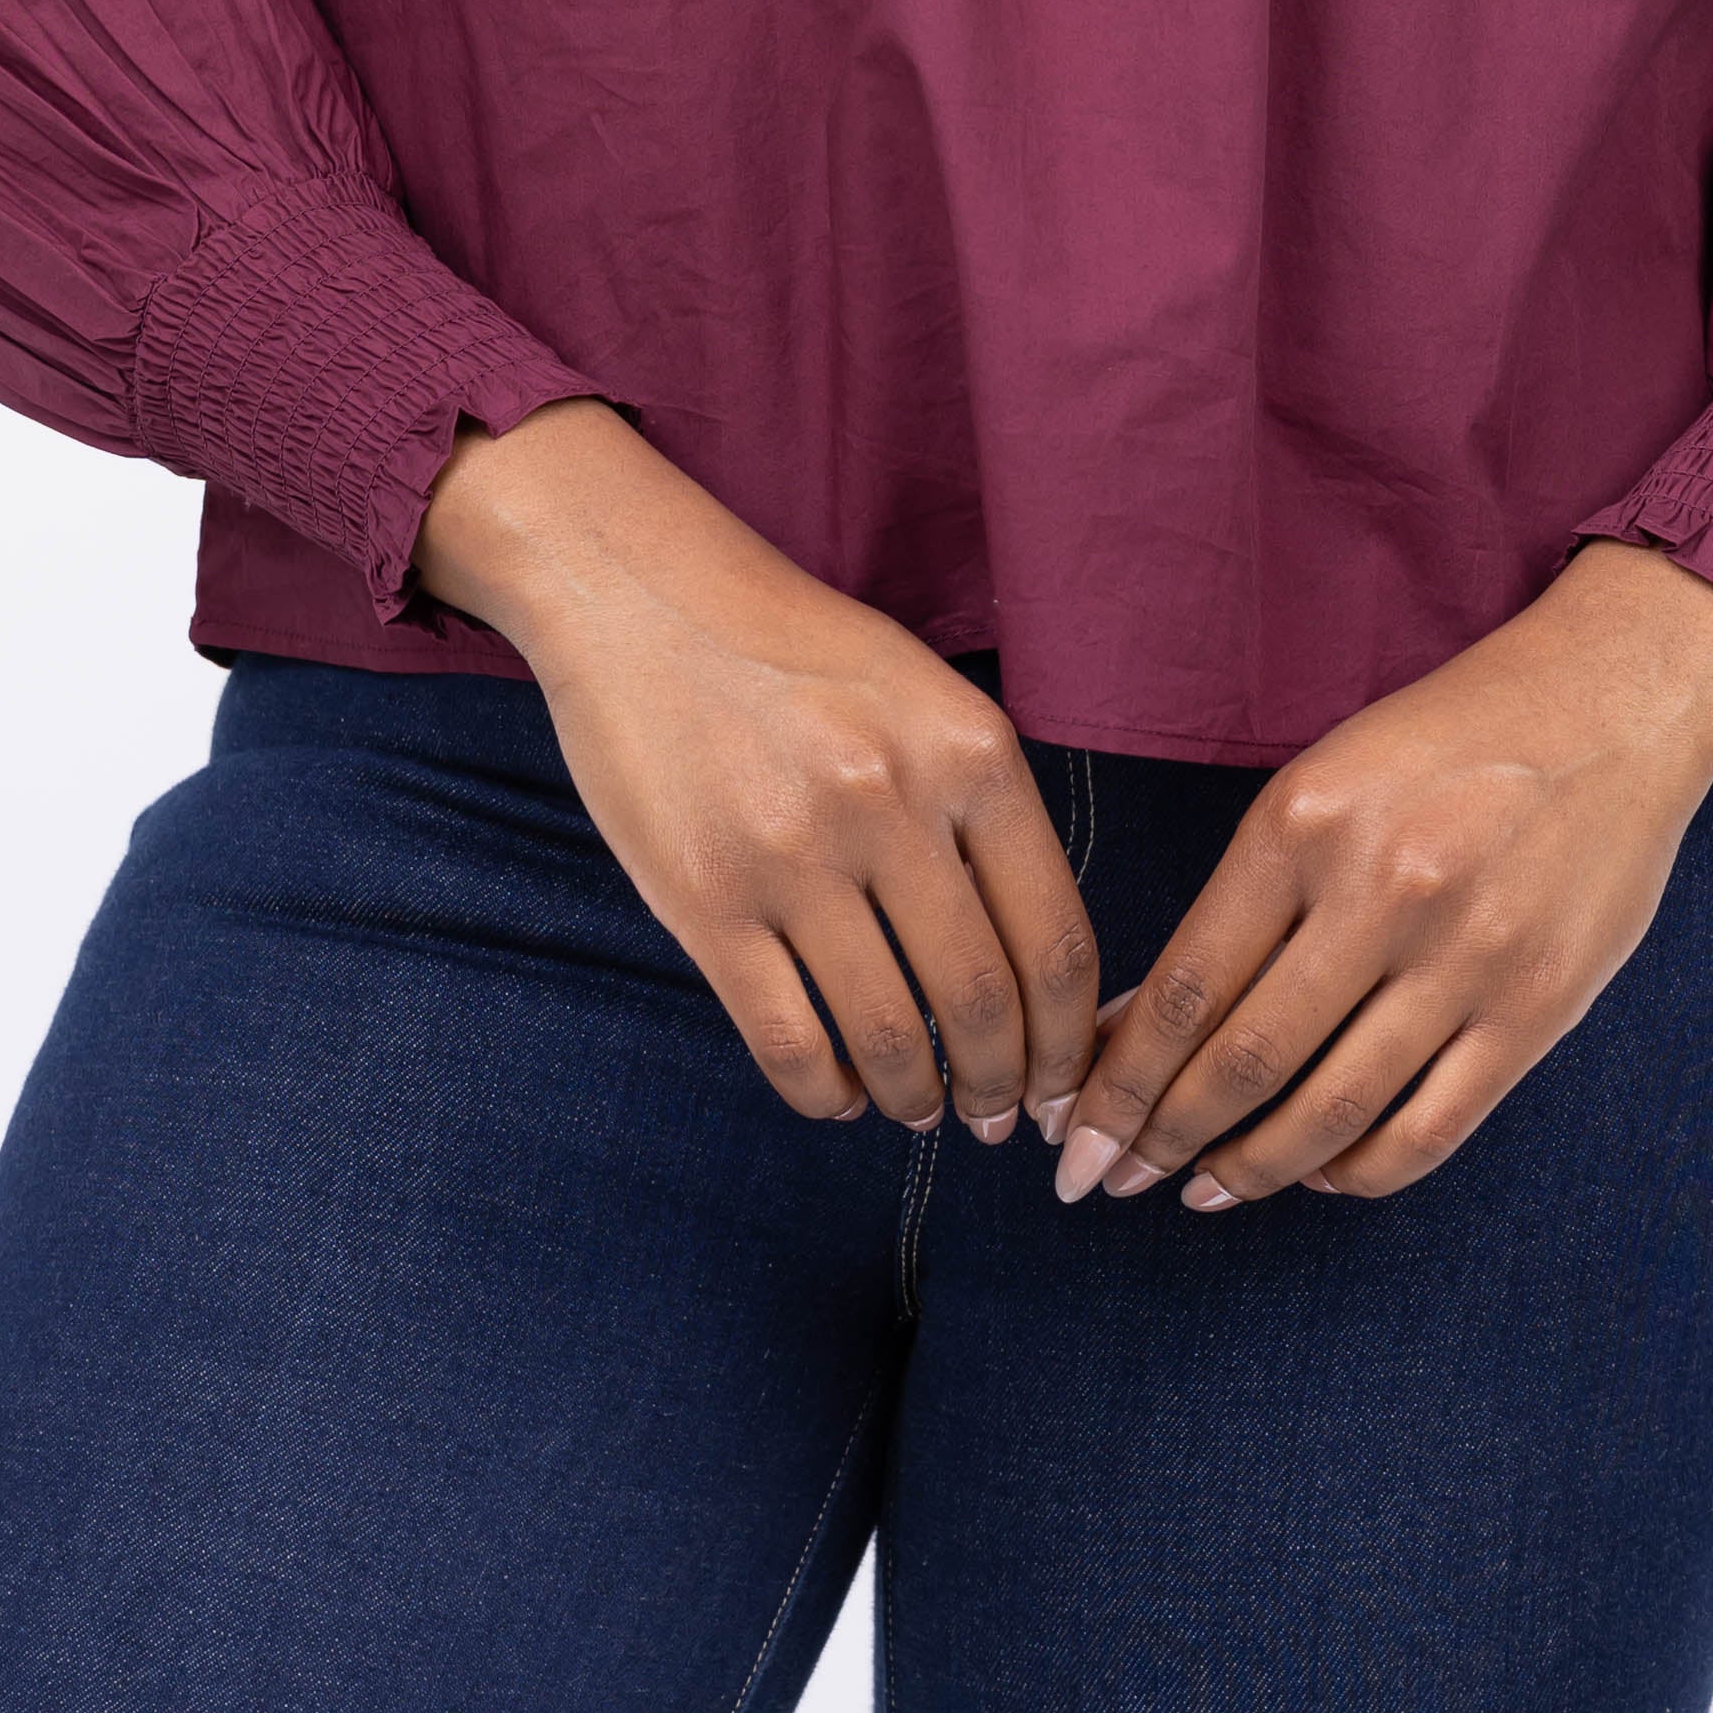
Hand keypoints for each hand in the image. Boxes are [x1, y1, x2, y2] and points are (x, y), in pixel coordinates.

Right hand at [413, 401, 1098, 1145]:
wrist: (642, 595)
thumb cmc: (796, 650)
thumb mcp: (923, 695)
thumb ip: (981, 809)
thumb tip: (1033, 968)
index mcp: (968, 751)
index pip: (1055, 939)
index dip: (1069, 1040)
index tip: (1060, 1079)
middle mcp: (890, 801)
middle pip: (981, 1003)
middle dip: (1000, 1088)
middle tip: (995, 1117)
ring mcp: (793, 856)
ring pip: (887, 1038)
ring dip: (915, 1099)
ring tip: (917, 1107)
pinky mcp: (706, 901)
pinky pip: (788, 1044)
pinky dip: (827, 1095)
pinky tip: (840, 1093)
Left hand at [1051, 542, 1712, 1214]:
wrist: (1611, 702)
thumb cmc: (1444, 741)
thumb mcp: (1321, 786)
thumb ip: (1238, 906)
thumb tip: (1132, 1028)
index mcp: (1305, 823)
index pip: (1183, 988)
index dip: (1117, 1081)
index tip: (1075, 1133)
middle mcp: (1382, 892)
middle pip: (1243, 1061)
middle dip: (1160, 1139)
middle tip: (1109, 1180)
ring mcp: (1467, 958)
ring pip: (1329, 1112)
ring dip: (1248, 1170)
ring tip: (1200, 1192)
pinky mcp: (1536, 1010)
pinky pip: (1427, 1131)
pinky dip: (1355, 1171)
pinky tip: (1314, 1173)